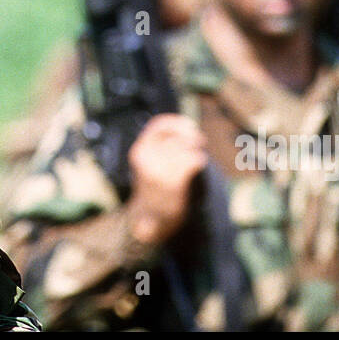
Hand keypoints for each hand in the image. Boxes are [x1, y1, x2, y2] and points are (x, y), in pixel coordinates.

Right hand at [127, 113, 210, 245]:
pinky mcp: (174, 182)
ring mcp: (160, 170)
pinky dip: (199, 160)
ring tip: (197, 155)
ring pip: (186, 147)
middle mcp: (147, 158)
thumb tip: (185, 126)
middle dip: (191, 136)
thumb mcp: (146, 161)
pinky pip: (193, 160)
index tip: (190, 125)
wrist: (150, 216)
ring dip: (195, 149)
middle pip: (176, 136)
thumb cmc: (153, 185)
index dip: (177, 122)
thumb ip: (159, 143)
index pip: (158, 125)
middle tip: (199, 140)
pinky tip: (198, 165)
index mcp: (139, 150)